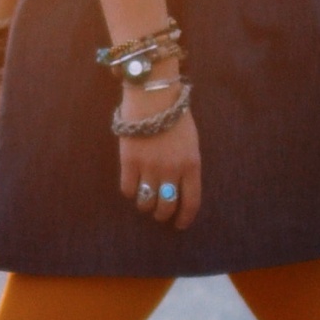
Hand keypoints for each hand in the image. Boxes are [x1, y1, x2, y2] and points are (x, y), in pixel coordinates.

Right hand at [119, 103, 199, 227]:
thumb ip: (186, 165)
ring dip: (145, 205)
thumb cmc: (175, 115)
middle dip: (162, 214)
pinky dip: (130, 192)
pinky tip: (132, 186)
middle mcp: (172, 170)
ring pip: (146, 201)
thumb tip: (178, 186)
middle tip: (159, 213)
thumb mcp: (191, 142)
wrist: (153, 95)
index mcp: (192, 165)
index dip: (184, 218)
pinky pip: (128, 188)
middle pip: (166, 206)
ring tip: (144, 200)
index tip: (179, 224)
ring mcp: (149, 167)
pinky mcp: (129, 161)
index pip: (191, 202)